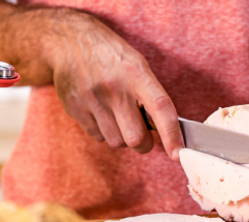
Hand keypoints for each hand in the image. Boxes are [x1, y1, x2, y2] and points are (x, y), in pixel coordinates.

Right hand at [48, 13, 183, 159]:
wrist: (70, 41)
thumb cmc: (111, 56)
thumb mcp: (137, 66)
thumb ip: (150, 96)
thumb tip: (162, 130)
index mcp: (137, 75)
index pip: (160, 108)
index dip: (171, 135)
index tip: (178, 153)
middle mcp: (115, 89)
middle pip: (135, 138)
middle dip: (143, 144)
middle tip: (142, 135)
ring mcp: (92, 100)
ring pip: (116, 142)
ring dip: (121, 137)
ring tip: (117, 117)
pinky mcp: (75, 108)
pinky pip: (97, 137)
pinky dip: (103, 132)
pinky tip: (101, 113)